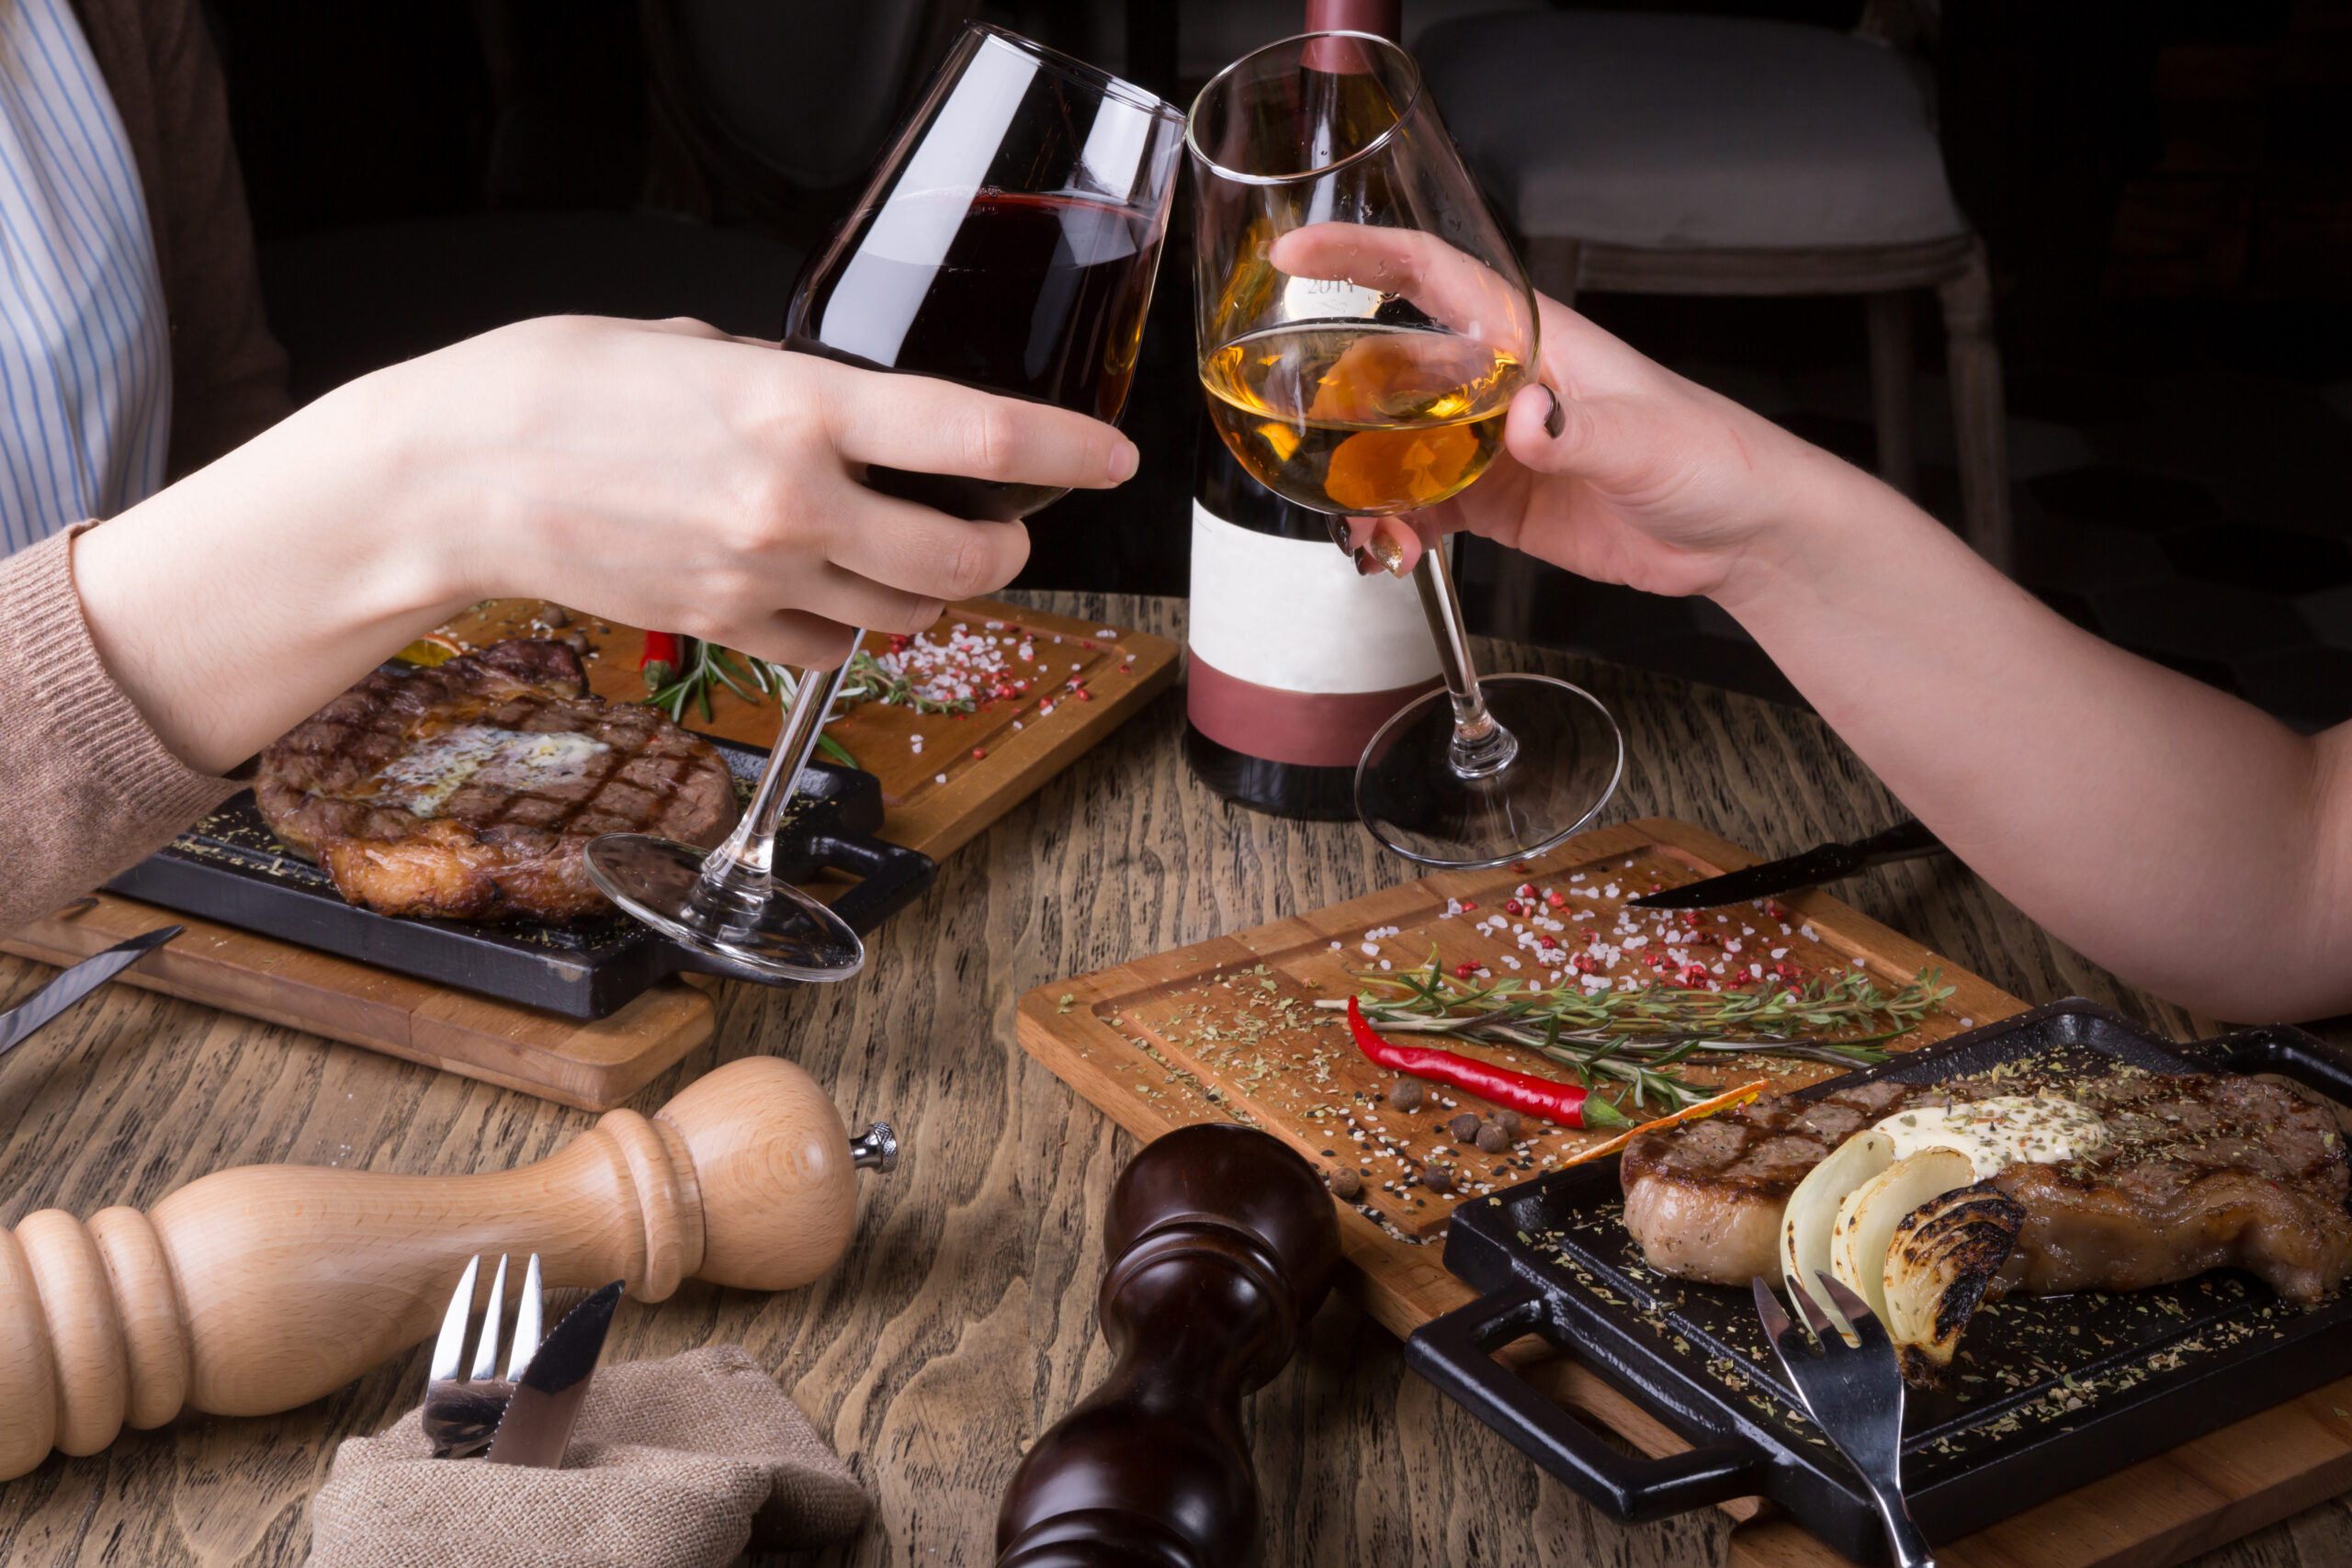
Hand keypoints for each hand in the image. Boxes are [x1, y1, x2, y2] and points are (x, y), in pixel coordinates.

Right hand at [364, 315, 1139, 666]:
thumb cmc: (556, 390)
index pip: (979, 433)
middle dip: (1007, 544)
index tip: (1112, 456)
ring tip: (915, 554)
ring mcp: (762, 577)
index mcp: (799, 408)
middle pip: (968, 557)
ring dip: (933, 589)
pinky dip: (854, 629)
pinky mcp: (726, 627)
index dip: (1066, 449)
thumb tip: (843, 413)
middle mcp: (796, 503)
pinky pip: (834, 650)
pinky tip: (833, 592)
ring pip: (908, 613)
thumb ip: (788, 384)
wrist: (454, 480)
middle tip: (1008, 525)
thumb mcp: (693, 347)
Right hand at [1268, 226, 1845, 601]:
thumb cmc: (1713, 457)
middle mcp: (1498, 382)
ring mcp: (1492, 443)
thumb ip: (1579, 432)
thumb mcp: (1645, 439)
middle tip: (1304, 440)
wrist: (1742, 535)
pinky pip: (1423, 506)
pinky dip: (1399, 528)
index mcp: (1529, 338)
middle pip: (1390, 369)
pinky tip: (1398, 552)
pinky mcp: (1496, 500)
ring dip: (1365, 482)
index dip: (1358, 258)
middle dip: (1338, 400)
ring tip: (1367, 524)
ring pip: (1395, 445)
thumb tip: (1526, 424)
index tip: (1295, 257)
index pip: (1428, 276)